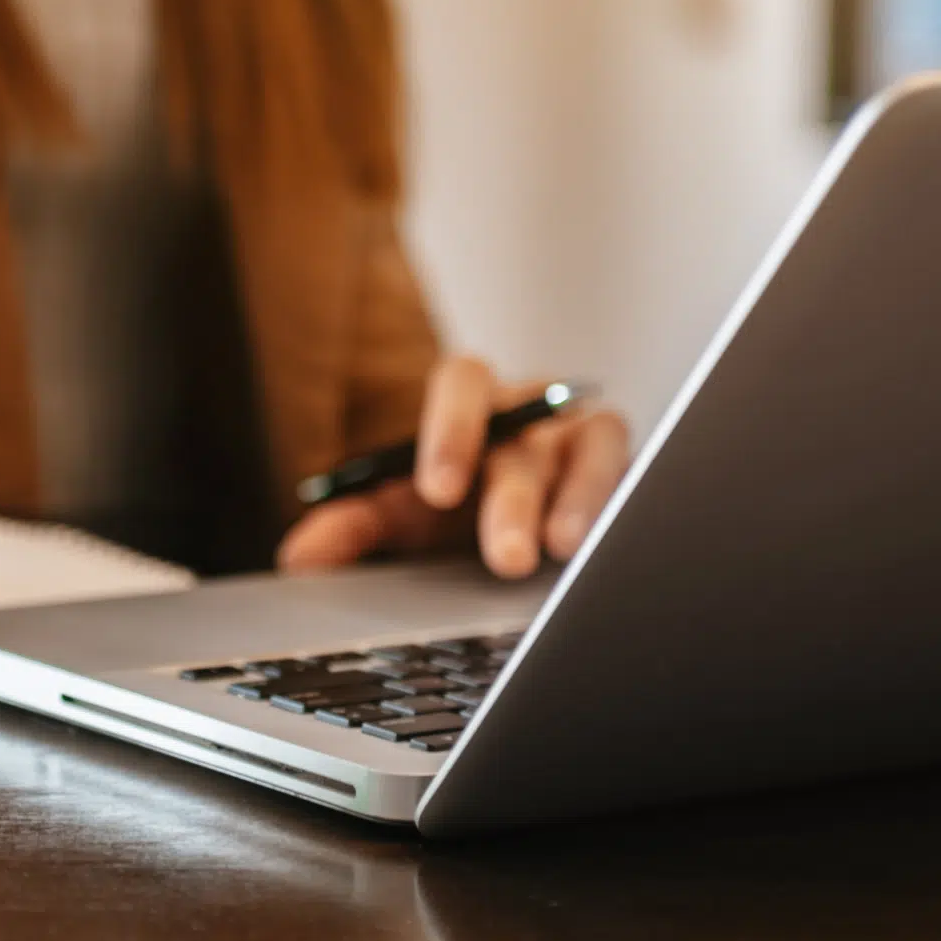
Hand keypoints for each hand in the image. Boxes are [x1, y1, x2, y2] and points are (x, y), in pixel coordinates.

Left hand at [276, 355, 629, 578]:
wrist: (518, 533)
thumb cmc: (458, 513)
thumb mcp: (402, 520)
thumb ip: (351, 530)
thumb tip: (300, 557)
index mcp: (472, 406)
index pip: (462, 382)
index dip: (451, 428)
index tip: (437, 489)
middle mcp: (533, 413)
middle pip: (525, 435)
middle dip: (513, 497)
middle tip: (504, 554)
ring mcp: (587, 438)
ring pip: (594, 448)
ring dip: (581, 498)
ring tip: (567, 549)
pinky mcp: (632, 472)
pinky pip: (640, 477)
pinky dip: (627, 508)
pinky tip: (618, 546)